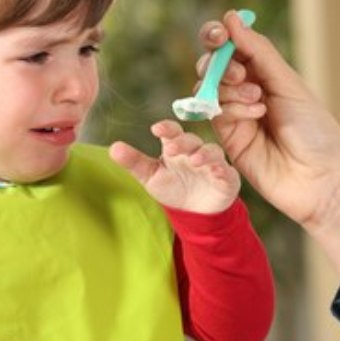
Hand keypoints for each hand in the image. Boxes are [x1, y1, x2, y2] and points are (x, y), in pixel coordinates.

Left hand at [109, 120, 239, 213]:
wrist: (194, 213)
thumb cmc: (172, 187)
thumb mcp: (150, 176)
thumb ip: (134, 162)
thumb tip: (113, 148)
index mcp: (175, 147)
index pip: (172, 132)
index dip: (166, 128)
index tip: (156, 129)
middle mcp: (194, 151)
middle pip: (191, 140)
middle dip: (183, 142)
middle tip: (171, 149)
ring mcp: (212, 163)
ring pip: (211, 151)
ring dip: (204, 154)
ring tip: (194, 160)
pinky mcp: (226, 177)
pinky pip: (226, 171)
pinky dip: (222, 170)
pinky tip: (216, 172)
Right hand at [195, 10, 339, 285]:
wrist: (319, 179)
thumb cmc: (315, 131)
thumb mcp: (288, 83)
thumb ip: (258, 51)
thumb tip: (231, 17)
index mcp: (267, 74)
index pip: (234, 46)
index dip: (219, 35)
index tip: (218, 32)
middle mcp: (247, 91)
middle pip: (214, 65)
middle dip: (219, 62)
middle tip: (239, 72)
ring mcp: (235, 115)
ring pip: (209, 87)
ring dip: (229, 87)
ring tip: (258, 100)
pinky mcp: (227, 138)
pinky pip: (213, 112)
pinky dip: (230, 108)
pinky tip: (255, 115)